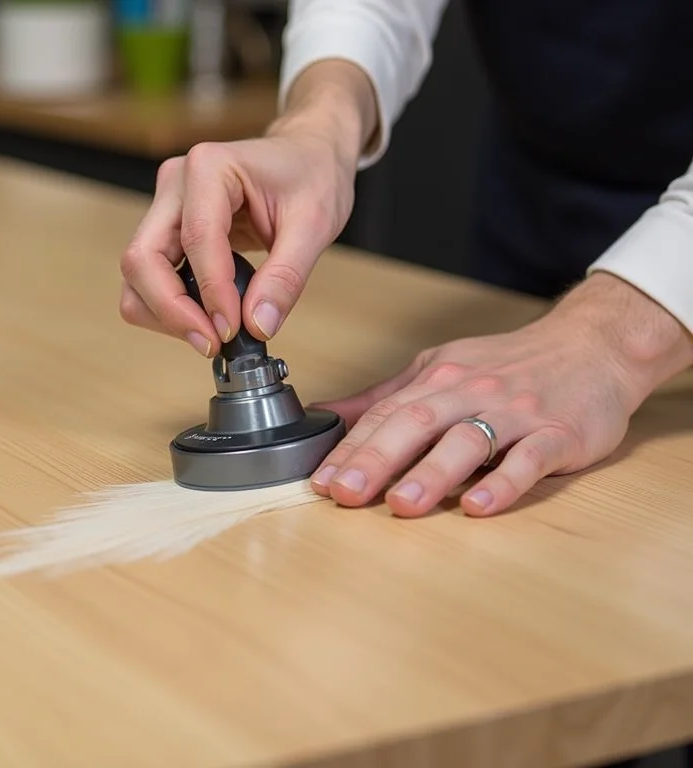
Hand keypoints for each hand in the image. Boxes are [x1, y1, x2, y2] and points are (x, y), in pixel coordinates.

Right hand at [118, 61, 375, 355]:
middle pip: (142, 259)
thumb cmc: (311, 174)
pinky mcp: (166, 229)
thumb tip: (258, 326)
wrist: (306, 154)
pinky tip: (206, 316)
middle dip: (171, 310)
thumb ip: (286, 277)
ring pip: (137, 274)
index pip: (195, 239)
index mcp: (210, 167)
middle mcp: (175, 184)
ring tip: (210, 333)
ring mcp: (165, 206)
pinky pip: (150, 276)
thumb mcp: (315, 224)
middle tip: (211, 342)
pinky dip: (169, 306)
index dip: (210, 292)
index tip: (231, 330)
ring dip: (164, 313)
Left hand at [308, 272, 692, 516]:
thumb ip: (383, 397)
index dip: (350, 448)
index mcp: (437, 380)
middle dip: (375, 460)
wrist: (594, 345)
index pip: (385, 415)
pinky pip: (530, 458)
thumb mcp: (437, 368)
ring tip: (402, 503)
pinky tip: (481, 505)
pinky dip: (505, 481)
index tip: (321, 480)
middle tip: (345, 493)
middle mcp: (470, 393)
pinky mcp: (559, 433)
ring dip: (432, 473)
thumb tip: (324, 415)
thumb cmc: (509, 364)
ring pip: (468, 441)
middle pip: (415, 424)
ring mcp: (516, 413)